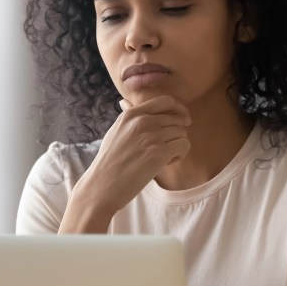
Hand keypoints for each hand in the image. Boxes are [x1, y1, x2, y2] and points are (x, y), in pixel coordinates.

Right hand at [65, 95, 190, 227]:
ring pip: (182, 133)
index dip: (179, 109)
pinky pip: (184, 145)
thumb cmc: (109, 162)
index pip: (165, 100)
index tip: (183, 120)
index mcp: (131, 114)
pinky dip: (180, 155)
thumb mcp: (115, 131)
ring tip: (163, 158)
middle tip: (166, 148)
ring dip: (178, 146)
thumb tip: (125, 102)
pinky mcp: (158, 153)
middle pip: (177, 119)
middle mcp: (142, 121)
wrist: (102, 185)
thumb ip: (126, 116)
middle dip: (177, 134)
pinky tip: (166, 163)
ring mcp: (151, 136)